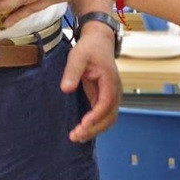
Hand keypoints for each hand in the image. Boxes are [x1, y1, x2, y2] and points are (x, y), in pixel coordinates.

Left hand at [62, 26, 121, 142]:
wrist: (98, 42)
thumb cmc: (89, 48)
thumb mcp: (77, 56)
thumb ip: (72, 72)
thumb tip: (66, 89)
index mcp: (110, 81)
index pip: (106, 103)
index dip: (95, 116)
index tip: (83, 124)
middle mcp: (114, 91)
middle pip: (109, 116)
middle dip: (94, 128)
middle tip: (75, 135)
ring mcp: (110, 95)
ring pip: (108, 119)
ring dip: (94, 130)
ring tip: (76, 137)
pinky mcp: (104, 98)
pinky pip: (102, 116)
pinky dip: (94, 125)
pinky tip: (81, 131)